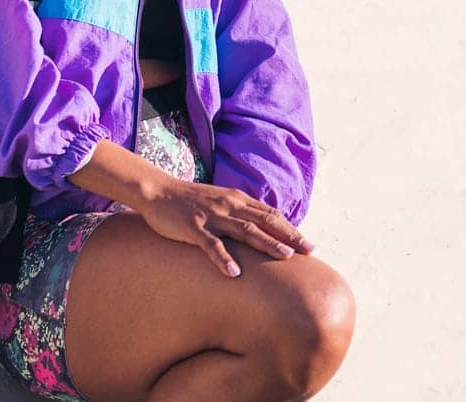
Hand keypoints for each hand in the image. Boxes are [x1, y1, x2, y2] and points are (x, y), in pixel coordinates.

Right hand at [134, 177, 314, 277]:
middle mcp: (229, 206)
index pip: (270, 214)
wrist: (157, 191)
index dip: (291, 229)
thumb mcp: (220, 202)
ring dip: (266, 243)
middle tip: (308, 251)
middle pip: (265, 221)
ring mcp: (212, 216)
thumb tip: (260, 230)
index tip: (307, 244)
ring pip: (245, 230)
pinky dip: (223, 258)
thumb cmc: (189, 201)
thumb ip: (239, 213)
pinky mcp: (193, 227)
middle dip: (288, 236)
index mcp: (237, 200)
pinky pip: (211, 244)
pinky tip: (234, 273)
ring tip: (284, 257)